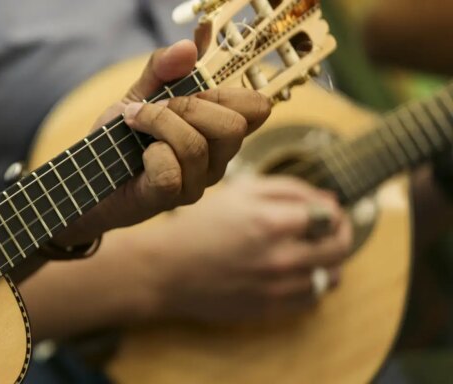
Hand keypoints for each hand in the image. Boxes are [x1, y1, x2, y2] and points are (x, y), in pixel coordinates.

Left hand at [54, 39, 270, 245]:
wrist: (88, 177)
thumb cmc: (120, 138)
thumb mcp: (140, 93)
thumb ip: (163, 68)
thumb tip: (189, 45)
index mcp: (218, 131)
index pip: (257, 108)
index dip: (229, 92)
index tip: (192, 90)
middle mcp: (216, 159)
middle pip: (233, 126)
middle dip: (189, 107)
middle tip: (156, 107)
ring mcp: (196, 183)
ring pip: (195, 146)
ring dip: (158, 124)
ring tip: (135, 123)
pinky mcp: (169, 199)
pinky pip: (170, 171)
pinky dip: (150, 154)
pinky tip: (139, 155)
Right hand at [139, 177, 352, 321]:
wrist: (167, 270)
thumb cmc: (199, 226)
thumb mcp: (239, 192)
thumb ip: (287, 189)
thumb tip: (328, 198)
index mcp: (272, 222)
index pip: (331, 215)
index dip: (332, 210)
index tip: (323, 210)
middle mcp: (280, 257)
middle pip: (339, 247)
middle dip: (339, 233)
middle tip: (326, 229)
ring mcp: (277, 287)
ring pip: (332, 275)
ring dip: (328, 261)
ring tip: (310, 251)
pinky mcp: (271, 309)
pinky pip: (314, 298)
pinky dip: (313, 283)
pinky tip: (295, 272)